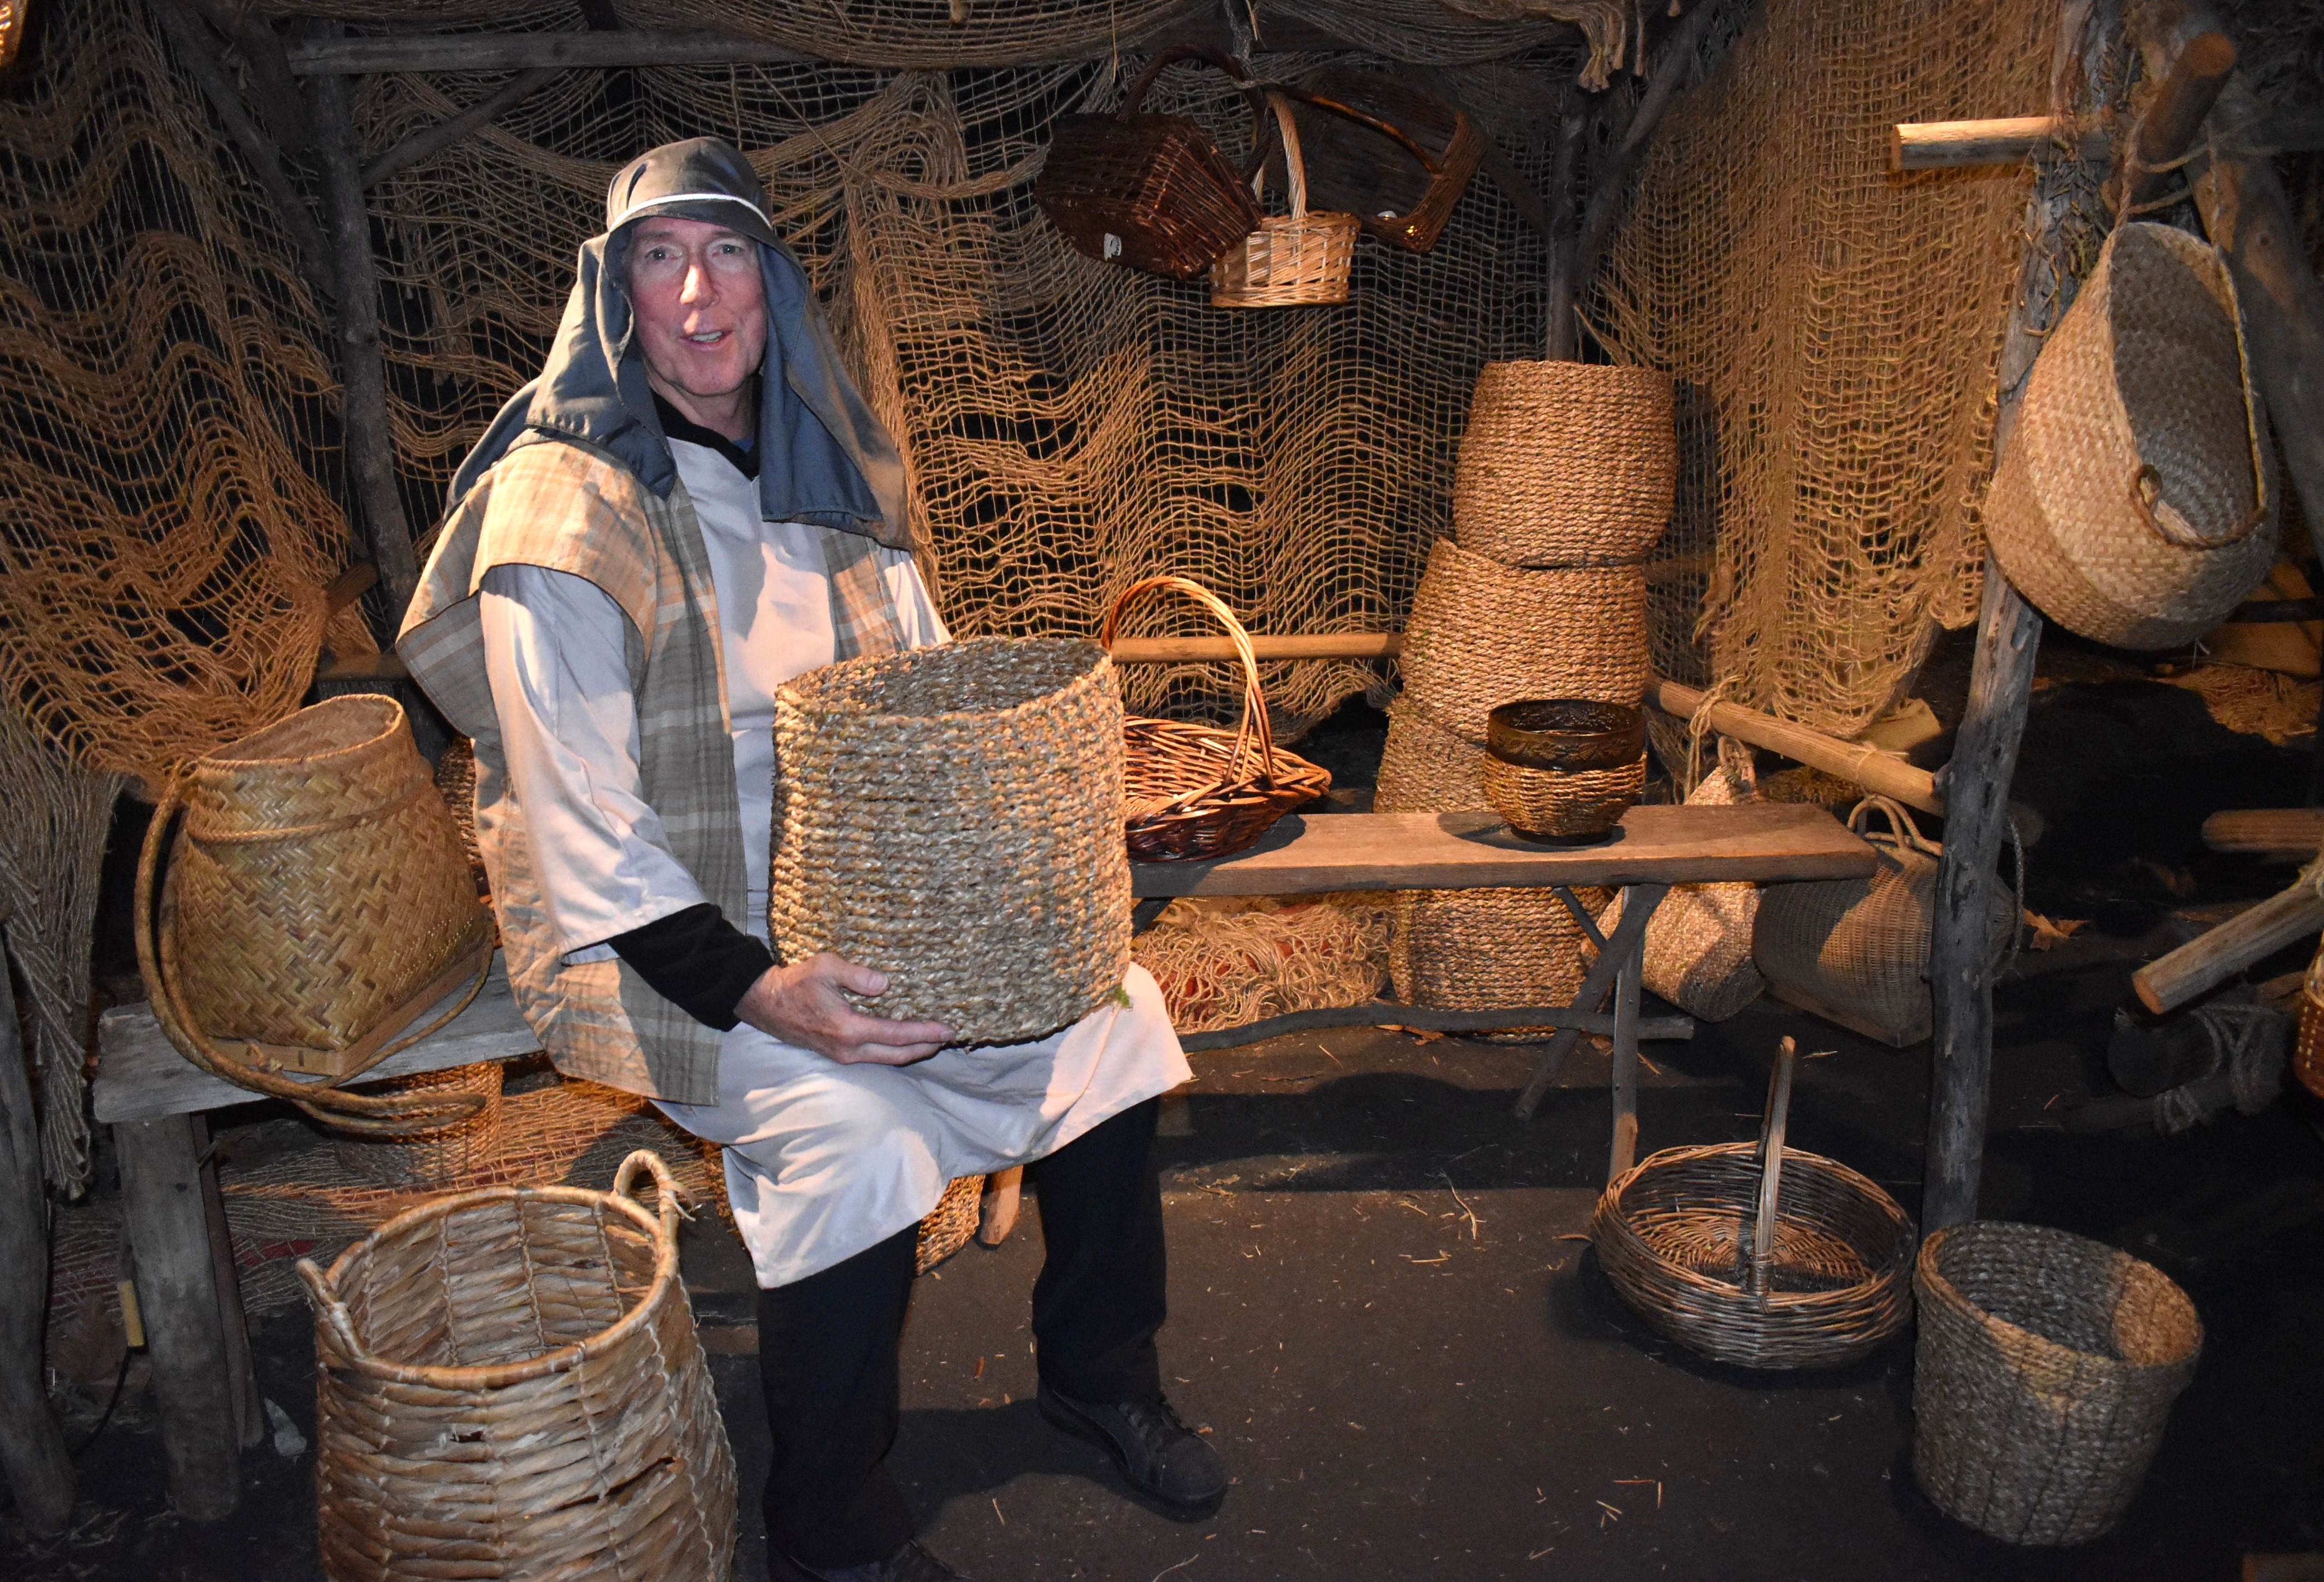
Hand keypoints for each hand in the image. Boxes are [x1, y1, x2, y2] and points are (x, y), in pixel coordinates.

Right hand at [733, 954, 953, 1065]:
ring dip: (910, 1051)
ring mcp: (842, 1055)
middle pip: (897, 1055)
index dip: (925, 1033)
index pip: (897, 1035)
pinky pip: (873, 1056)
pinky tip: (902, 1040)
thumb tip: (885, 984)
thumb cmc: (795, 983)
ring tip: (931, 1040)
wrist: (765, 1003)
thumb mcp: (826, 968)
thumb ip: (858, 975)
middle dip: (925, 1048)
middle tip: (947, 1037)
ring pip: (886, 1059)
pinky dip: (893, 1050)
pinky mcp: (837, 1054)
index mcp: (848, 1029)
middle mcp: (848, 1049)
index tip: (948, 1030)